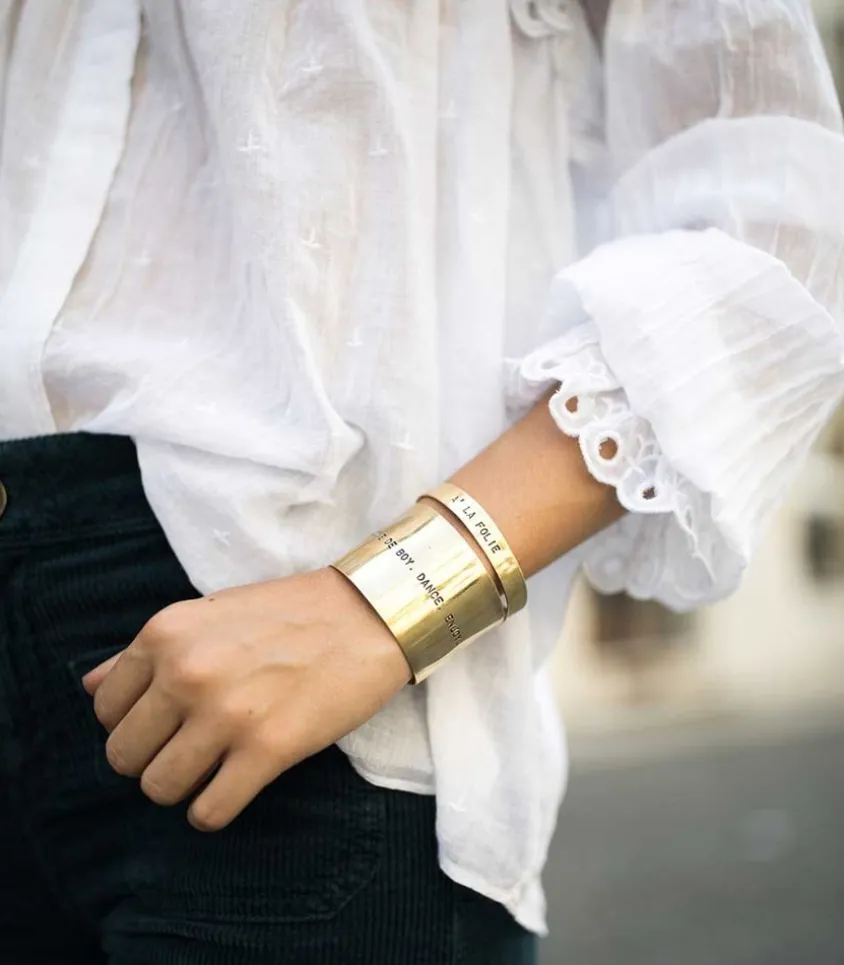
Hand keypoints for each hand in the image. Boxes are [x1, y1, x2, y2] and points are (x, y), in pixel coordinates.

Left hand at [82, 567, 409, 829]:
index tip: (165, 724)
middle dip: (152, 761)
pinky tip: (233, 787)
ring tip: (213, 769)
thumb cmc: (291, 612)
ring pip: (159, 789)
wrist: (369, 614)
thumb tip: (89, 688)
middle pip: (124, 757)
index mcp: (165, 634)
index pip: (105, 710)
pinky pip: (208, 812)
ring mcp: (225, 713)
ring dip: (182, 788)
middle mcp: (185, 673)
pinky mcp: (267, 750)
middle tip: (190, 750)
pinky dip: (213, 811)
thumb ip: (148, 650)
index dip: (133, 724)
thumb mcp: (209, 611)